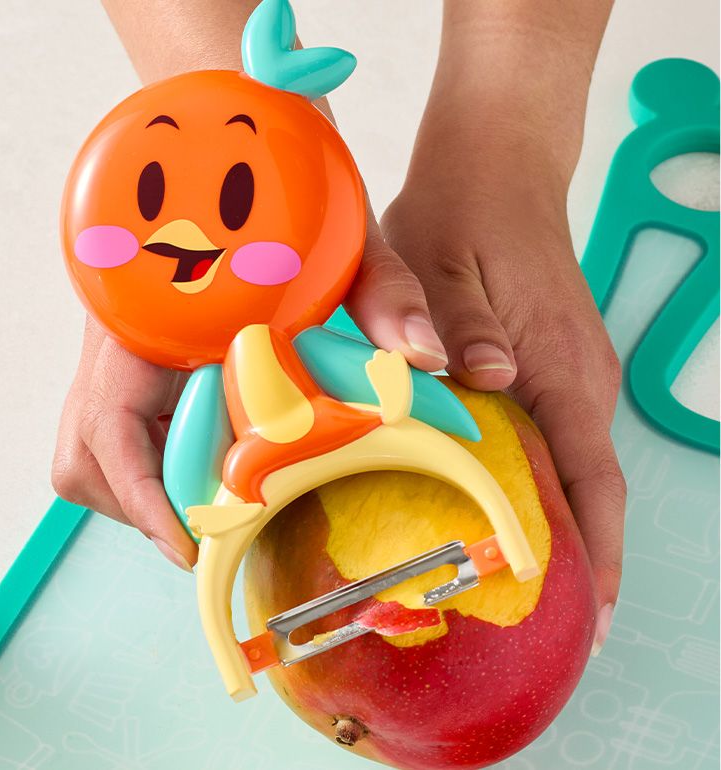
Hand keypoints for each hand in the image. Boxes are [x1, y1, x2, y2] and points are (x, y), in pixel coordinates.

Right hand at [51, 212, 446, 570]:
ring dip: (146, 489)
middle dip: (141, 507)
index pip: (110, 425)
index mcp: (151, 311)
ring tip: (218, 490)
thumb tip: (425, 359)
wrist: (241, 139)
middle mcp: (120, 335)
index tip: (190, 547)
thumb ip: (385, 291)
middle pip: (85, 456)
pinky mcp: (134, 357)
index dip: (143, 496)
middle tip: (213, 524)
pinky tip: (220, 450)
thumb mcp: (344, 239)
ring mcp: (119, 348)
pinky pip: (120, 431)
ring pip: (91, 451)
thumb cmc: (286, 188)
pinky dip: (157, 462)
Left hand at [377, 134, 624, 653]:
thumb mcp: (443, 259)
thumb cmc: (465, 208)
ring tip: (520, 589)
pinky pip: (555, 443)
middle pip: (587, 491)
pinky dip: (540, 487)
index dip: (594, 555)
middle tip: (537, 628)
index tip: (587, 619)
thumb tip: (487, 379)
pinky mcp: (553, 365)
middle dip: (572, 562)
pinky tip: (504, 509)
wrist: (500, 161)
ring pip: (571, 472)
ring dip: (555, 529)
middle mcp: (581, 378)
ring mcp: (573, 373)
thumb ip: (456, 321)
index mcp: (560, 366)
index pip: (591, 481)